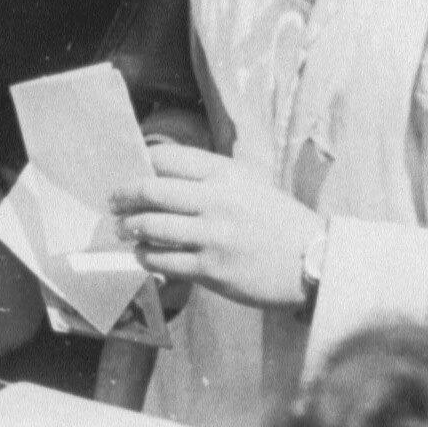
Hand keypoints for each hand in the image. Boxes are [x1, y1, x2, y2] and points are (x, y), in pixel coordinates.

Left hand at [113, 141, 321, 310]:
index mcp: (226, 174)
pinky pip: (163, 261)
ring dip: (130, 228)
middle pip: (150, 190)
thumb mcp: (249, 184)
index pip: (167, 157)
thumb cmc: (279, 221)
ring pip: (150, 227)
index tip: (132, 171)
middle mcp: (215, 201)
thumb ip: (209, 178)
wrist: (314, 261)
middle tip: (113, 201)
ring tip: (124, 229)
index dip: (141, 163)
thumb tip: (161, 173)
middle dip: (123, 195)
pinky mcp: (210, 269)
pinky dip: (146, 256)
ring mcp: (211, 236)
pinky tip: (144, 254)